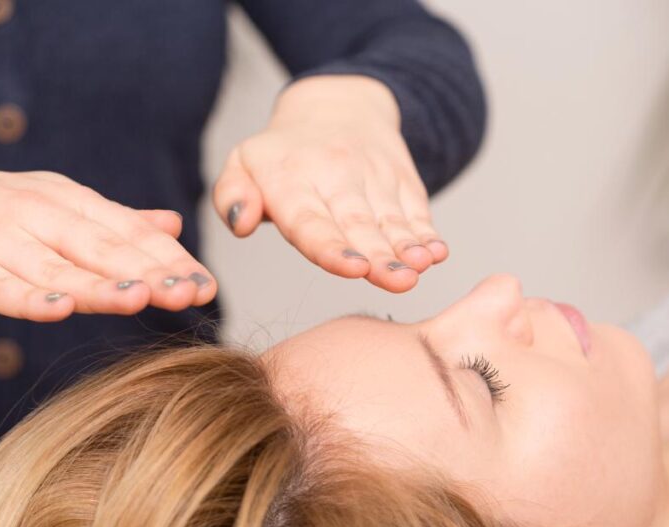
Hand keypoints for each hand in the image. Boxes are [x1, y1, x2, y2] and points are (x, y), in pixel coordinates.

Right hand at [0, 145, 216, 320]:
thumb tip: (173, 225)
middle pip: (102, 247)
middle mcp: (38, 214)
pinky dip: (25, 296)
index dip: (170, 259)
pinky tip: (57, 310)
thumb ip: (114, 221)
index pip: (130, 232)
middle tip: (192, 294)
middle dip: (151, 271)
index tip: (208, 285)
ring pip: (55, 266)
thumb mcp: (56, 204)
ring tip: (140, 297)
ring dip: (99, 283)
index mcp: (69, 202)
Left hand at [213, 76, 447, 292]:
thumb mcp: (243, 163)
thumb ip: (231, 195)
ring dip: (408, 247)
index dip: (332, 247)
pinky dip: (427, 232)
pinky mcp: (403, 180)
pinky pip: (416, 209)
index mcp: (291, 180)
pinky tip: (436, 252)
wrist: (338, 104)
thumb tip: (241, 223)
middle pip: (358, 224)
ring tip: (419, 268)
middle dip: (379, 256)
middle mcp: (335, 176)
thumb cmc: (283, 154)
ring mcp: (374, 177)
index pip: (310, 220)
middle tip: (396, 280)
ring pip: (391, 220)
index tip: (352, 267)